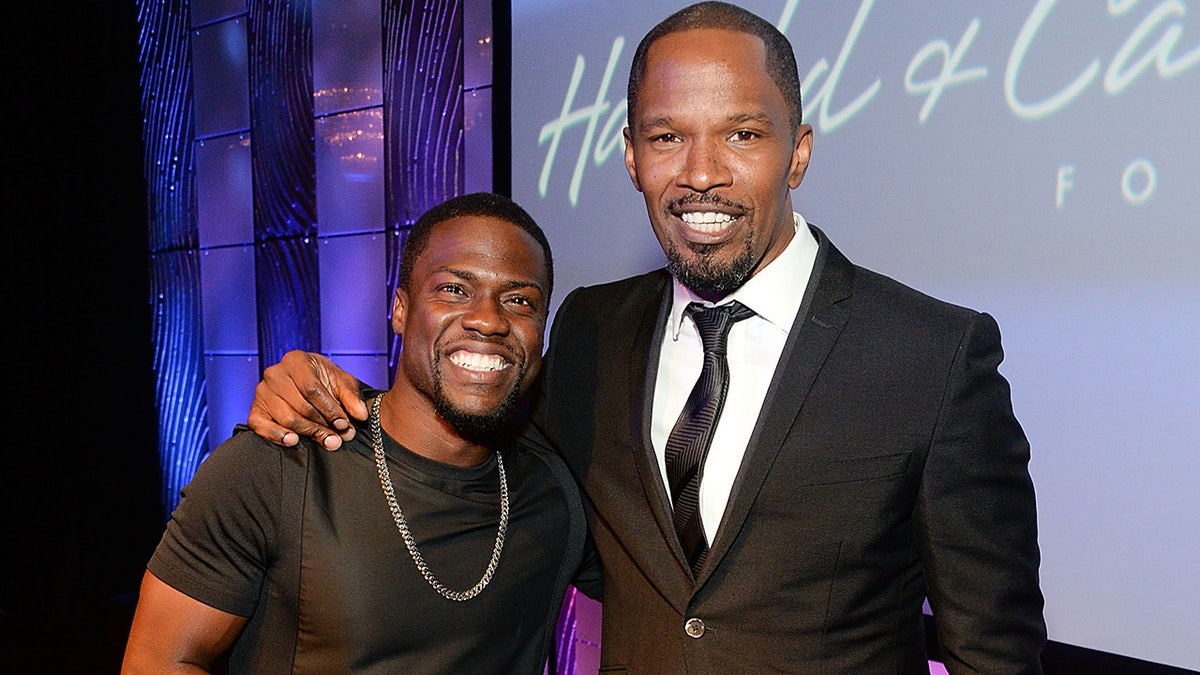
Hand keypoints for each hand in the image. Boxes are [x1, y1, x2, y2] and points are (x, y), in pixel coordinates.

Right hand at [246, 350, 367, 450]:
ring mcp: (262, 392)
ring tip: (327, 440)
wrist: (308, 386)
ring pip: (286, 418)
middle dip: (323, 424)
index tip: (344, 424)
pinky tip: (294, 441)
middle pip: (300, 406)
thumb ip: (352, 397)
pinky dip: (276, 435)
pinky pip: (261, 426)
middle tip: (338, 437)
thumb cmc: (325, 382)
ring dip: (309, 432)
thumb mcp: (342, 383)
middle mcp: (275, 373)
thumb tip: (361, 414)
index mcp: (296, 360)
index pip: (312, 389)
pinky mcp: (255, 410)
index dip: (330, 409)